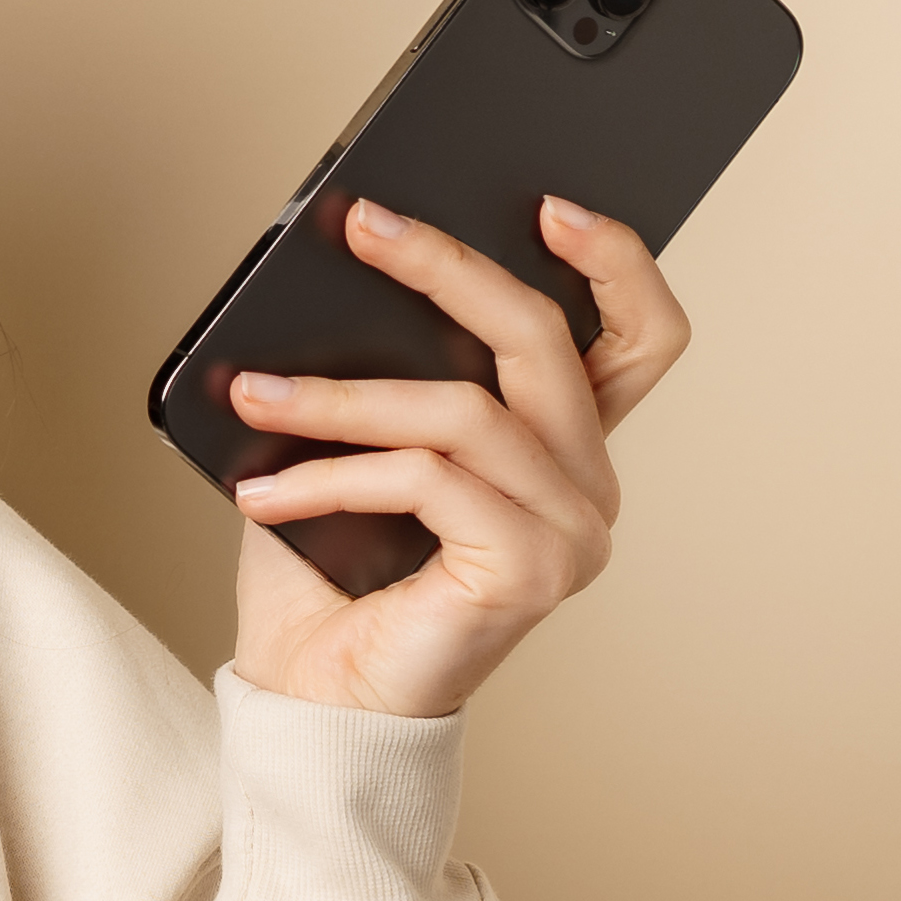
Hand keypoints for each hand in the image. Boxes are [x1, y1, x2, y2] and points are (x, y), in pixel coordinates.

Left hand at [221, 197, 691, 719]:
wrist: (316, 699)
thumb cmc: (333, 576)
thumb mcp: (364, 441)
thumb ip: (392, 367)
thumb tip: (347, 262)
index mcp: (568, 450)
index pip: (644, 338)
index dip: (615, 260)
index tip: (546, 201)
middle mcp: (589, 490)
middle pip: (546, 341)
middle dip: (447, 266)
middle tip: (361, 224)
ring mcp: (570, 536)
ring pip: (468, 411)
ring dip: (344, 394)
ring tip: (256, 392)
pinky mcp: (529, 575)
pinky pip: (427, 480)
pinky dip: (334, 474)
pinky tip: (264, 489)